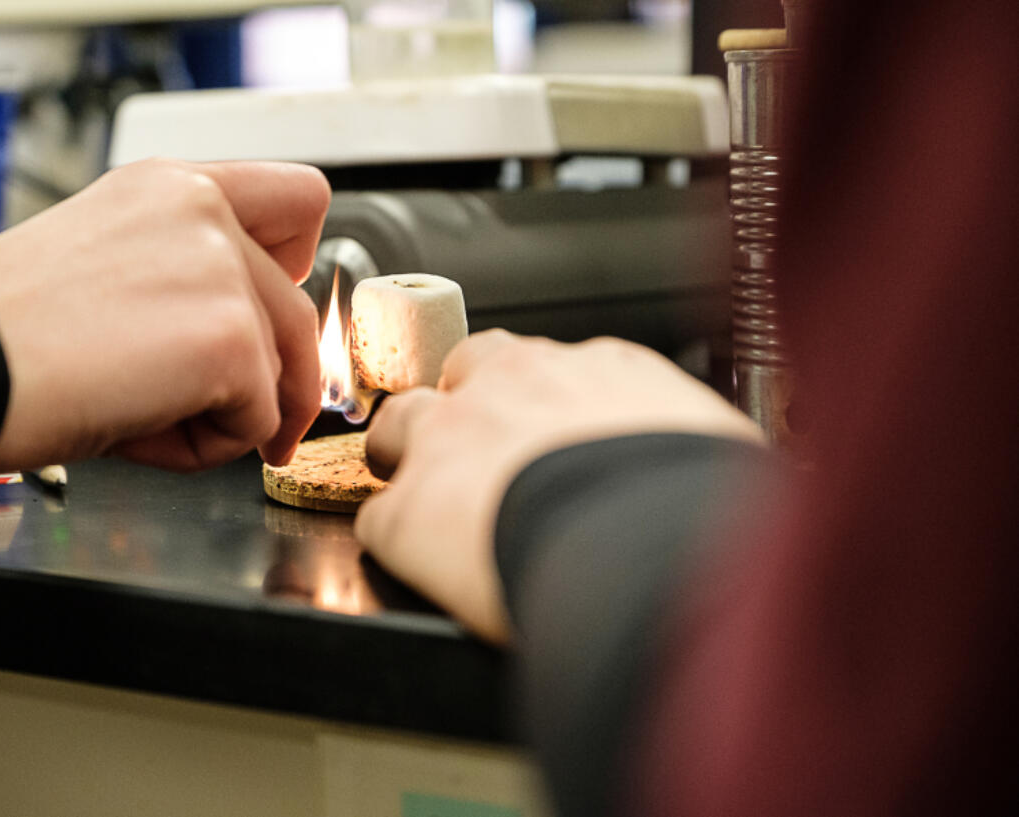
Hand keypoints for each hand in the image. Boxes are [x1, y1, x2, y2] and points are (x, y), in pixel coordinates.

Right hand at [0, 158, 329, 471]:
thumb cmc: (3, 331)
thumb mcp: (109, 266)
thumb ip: (188, 277)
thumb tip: (255, 343)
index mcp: (172, 187)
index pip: (298, 201)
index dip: (294, 270)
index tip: (269, 320)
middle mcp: (205, 213)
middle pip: (299, 312)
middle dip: (279, 379)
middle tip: (247, 423)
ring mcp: (223, 272)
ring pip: (283, 373)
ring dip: (226, 415)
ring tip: (142, 417)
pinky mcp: (228, 338)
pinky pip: (257, 422)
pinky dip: (205, 449)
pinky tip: (136, 429)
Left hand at [355, 329, 763, 642]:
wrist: (644, 549)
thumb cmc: (702, 506)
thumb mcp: (720, 448)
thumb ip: (687, 440)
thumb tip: (714, 469)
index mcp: (598, 369)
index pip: (549, 363)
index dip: (538, 399)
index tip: (544, 427)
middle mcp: (514, 385)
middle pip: (464, 370)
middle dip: (464, 404)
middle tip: (474, 449)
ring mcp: (450, 439)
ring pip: (399, 421)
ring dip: (405, 451)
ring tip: (422, 491)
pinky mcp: (407, 509)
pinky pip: (382, 517)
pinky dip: (399, 538)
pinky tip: (424, 566)